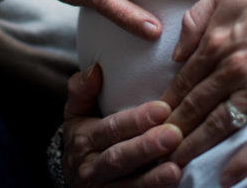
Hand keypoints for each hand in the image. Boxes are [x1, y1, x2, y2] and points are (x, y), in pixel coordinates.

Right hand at [61, 65, 183, 186]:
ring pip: (127, 186)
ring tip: (175, 169)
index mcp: (84, 138)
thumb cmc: (84, 136)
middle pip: (119, 157)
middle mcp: (90, 167)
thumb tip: (96, 69)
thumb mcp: (76, 112)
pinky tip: (173, 185)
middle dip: (146, 147)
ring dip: (152, 179)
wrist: (71, 176)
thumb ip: (82, 90)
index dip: (135, 120)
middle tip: (174, 134)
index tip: (162, 108)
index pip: (110, 128)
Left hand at [160, 0, 246, 186]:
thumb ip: (195, 21)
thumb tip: (177, 56)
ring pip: (219, 126)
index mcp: (215, 43)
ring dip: (194, 148)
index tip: (147, 125)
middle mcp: (233, 69)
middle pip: (194, 109)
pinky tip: (228, 178)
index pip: (181, 84)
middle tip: (151, 155)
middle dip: (169, 135)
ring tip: (173, 169)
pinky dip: (245, 160)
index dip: (162, 108)